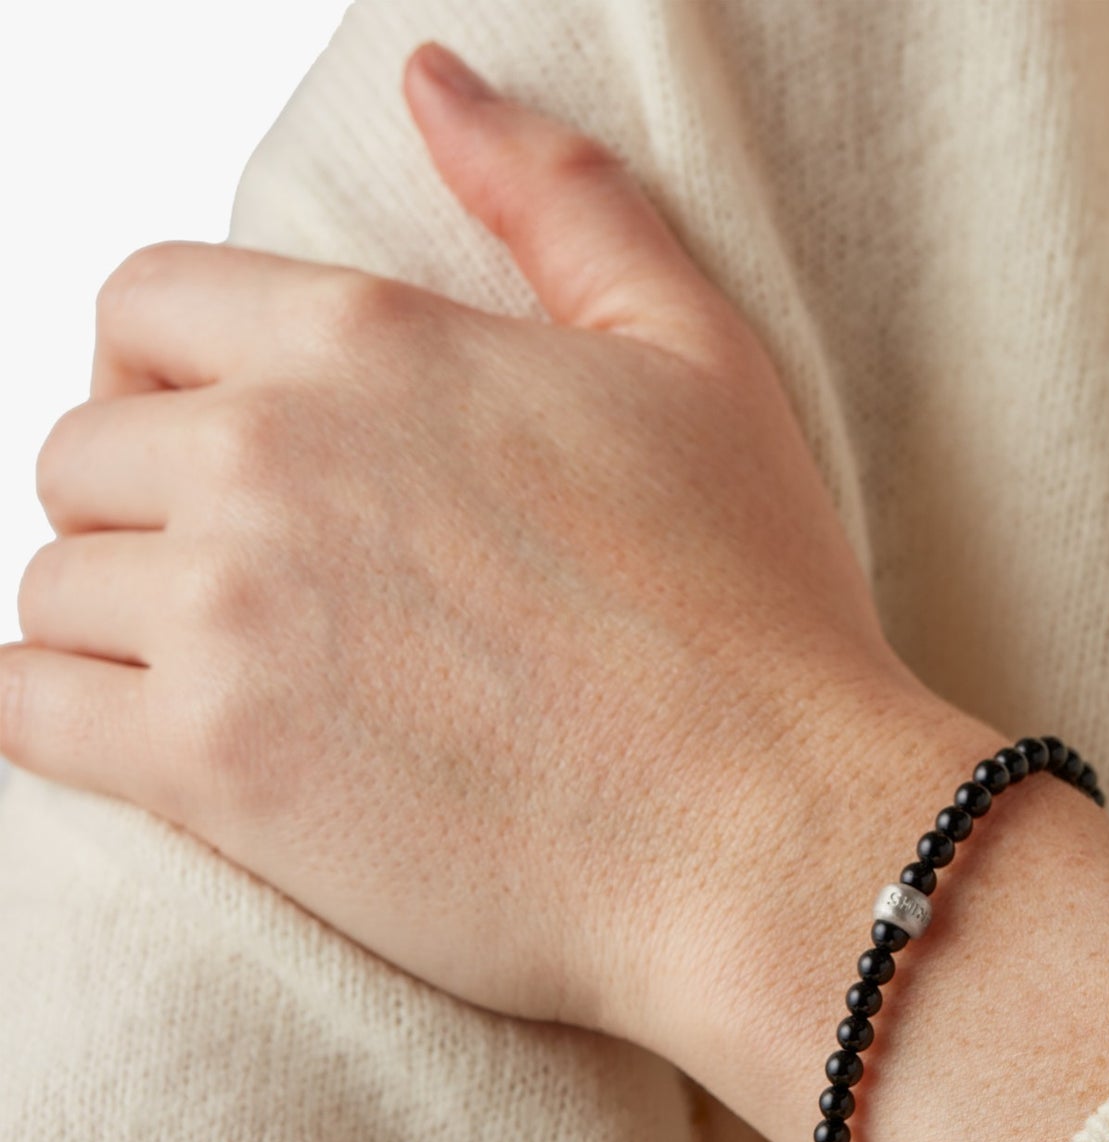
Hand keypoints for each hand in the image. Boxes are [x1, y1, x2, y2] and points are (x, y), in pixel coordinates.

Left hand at [5, 42, 917, 1041]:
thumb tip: (434, 79)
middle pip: (81, 453)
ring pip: (50, 588)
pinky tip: (140, 744)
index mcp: (369, 342)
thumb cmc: (754, 613)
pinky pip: (25, 712)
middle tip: (226, 588)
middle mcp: (270, 455)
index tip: (203, 450)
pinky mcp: (214, 769)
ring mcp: (229, 613)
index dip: (157, 376)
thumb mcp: (694, 357)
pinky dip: (56, 720)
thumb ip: (559, 200)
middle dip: (136, 513)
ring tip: (203, 680)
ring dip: (107, 629)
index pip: (144, 305)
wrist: (768, 830)